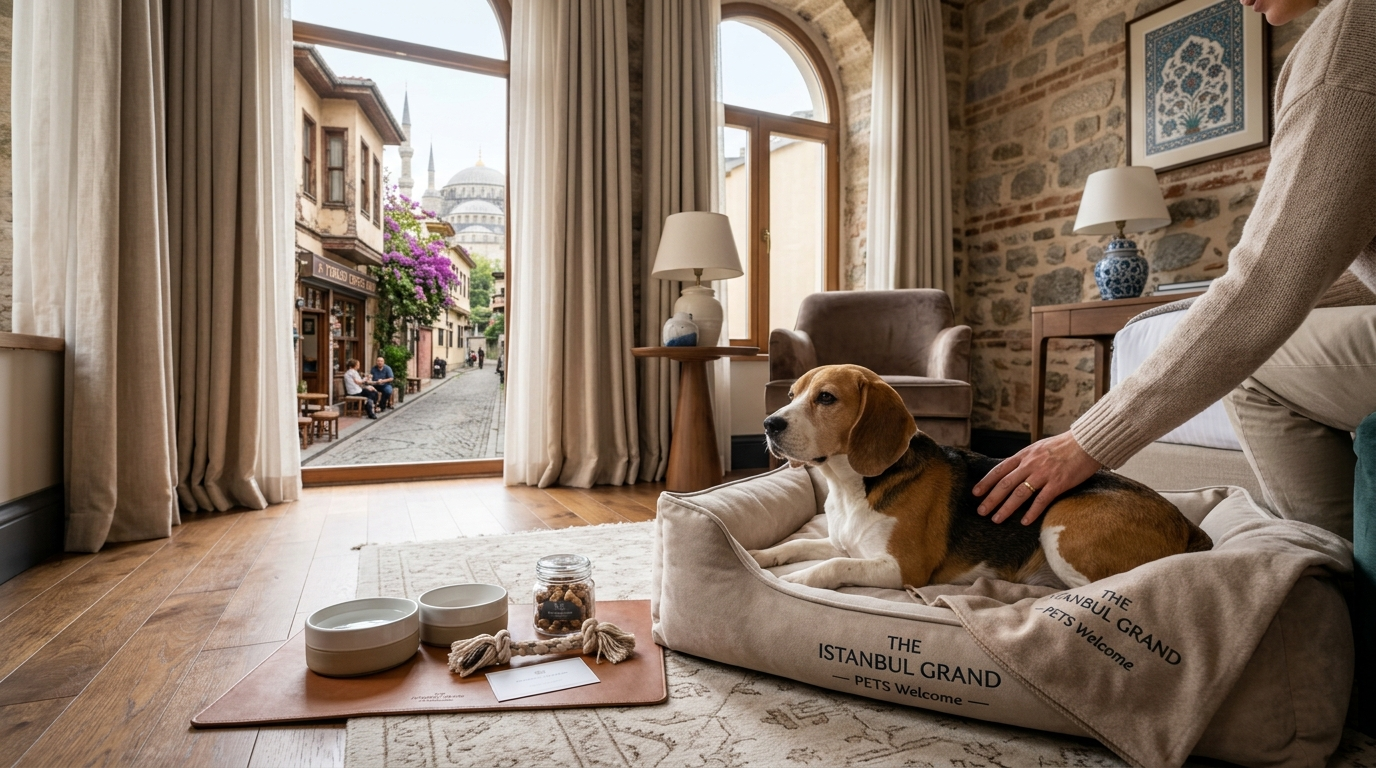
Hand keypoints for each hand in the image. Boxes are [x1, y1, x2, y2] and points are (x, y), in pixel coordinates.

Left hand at [972, 432, 1101, 524]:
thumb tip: (1014, 470)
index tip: (975, 493)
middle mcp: (1030, 464)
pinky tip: (1024, 522)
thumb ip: (1026, 459)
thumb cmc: (1063, 446)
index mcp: (1024, 455)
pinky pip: (1041, 500)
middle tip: (981, 511)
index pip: (999, 469)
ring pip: (1019, 493)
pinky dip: (1032, 512)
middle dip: (991, 499)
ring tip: (996, 519)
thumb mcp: (1039, 448)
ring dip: (1006, 508)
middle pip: (1005, 484)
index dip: (986, 482)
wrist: (1086, 443)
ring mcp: (1043, 474)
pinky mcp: (1058, 483)